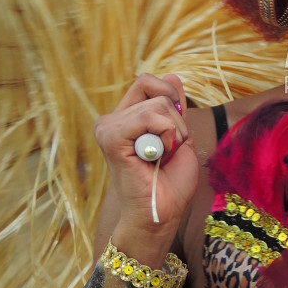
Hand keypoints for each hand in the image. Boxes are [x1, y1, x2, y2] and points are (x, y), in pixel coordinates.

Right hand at [94, 73, 196, 255]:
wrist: (162, 211)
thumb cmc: (170, 182)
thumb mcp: (179, 135)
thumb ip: (174, 108)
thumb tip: (172, 75)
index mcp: (125, 118)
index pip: (148, 82)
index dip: (170, 96)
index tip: (175, 128)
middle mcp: (112, 120)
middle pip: (155, 88)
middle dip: (176, 119)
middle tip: (169, 149)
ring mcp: (108, 128)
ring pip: (157, 105)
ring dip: (174, 133)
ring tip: (163, 156)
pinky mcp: (111, 138)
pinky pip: (149, 117)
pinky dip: (166, 136)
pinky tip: (157, 157)